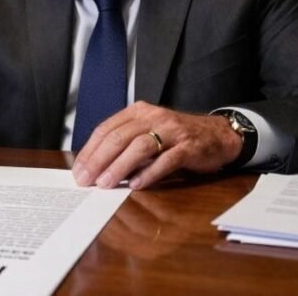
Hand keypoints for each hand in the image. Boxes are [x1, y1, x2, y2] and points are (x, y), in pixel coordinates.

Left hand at [72, 102, 241, 189]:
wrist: (218, 135)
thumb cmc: (177, 137)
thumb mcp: (148, 133)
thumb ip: (125, 145)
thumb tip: (96, 167)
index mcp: (139, 112)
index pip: (106, 129)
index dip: (90, 151)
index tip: (78, 170)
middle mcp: (153, 117)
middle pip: (119, 137)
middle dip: (99, 160)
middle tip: (86, 180)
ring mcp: (172, 131)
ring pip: (140, 146)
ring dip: (120, 166)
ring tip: (106, 184)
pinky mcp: (189, 146)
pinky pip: (167, 159)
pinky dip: (150, 172)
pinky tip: (137, 184)